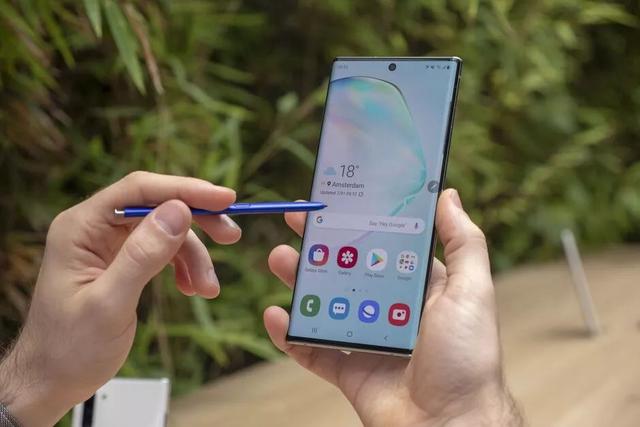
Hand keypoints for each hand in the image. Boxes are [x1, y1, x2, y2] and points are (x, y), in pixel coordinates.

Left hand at [0, 171, 240, 426]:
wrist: (54, 380)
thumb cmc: (69, 349)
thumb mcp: (110, 303)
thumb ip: (142, 256)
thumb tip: (180, 212)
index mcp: (81, 227)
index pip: (139, 191)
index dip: (185, 190)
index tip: (225, 198)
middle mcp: (95, 228)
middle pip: (157, 205)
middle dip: (198, 220)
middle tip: (232, 234)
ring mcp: (109, 244)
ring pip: (167, 231)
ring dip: (195, 256)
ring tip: (208, 288)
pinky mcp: (123, 260)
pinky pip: (164, 251)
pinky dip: (185, 267)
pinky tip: (193, 289)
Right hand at [264, 189, 522, 425]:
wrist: (449, 426)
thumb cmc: (467, 359)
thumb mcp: (472, 292)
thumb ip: (463, 243)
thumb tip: (446, 195)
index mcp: (418, 288)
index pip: (384, 245)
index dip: (360, 221)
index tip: (338, 200)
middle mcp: (391, 310)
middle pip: (347, 269)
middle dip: (321, 245)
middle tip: (297, 219)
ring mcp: (367, 340)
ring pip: (325, 304)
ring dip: (300, 281)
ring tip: (279, 259)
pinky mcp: (350, 372)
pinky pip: (313, 350)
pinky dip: (291, 335)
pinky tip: (276, 315)